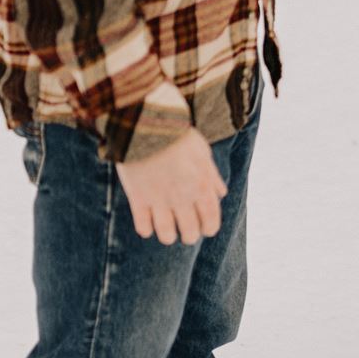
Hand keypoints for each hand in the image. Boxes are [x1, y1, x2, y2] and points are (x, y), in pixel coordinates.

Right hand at [114, 127, 227, 243]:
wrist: (146, 122)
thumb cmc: (177, 135)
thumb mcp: (202, 152)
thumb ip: (212, 176)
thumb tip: (221, 194)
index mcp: (201, 186)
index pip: (211, 221)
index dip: (209, 229)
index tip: (205, 228)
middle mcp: (182, 196)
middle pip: (190, 233)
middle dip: (189, 234)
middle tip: (185, 230)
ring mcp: (159, 199)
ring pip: (166, 235)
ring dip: (168, 235)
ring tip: (167, 229)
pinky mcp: (138, 197)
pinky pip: (143, 227)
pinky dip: (146, 229)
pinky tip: (148, 222)